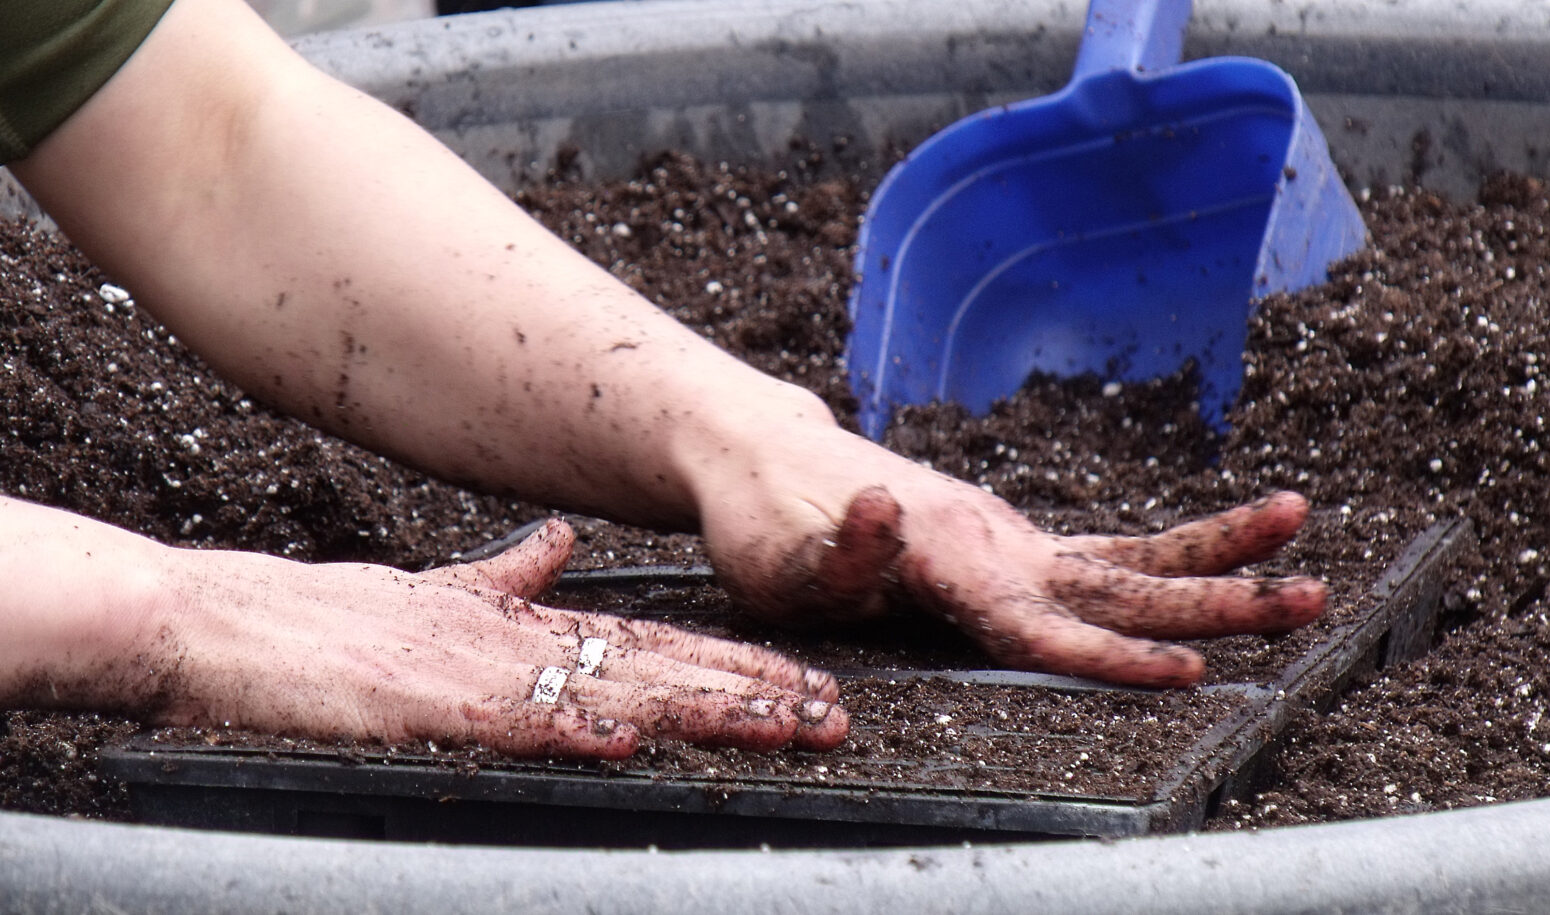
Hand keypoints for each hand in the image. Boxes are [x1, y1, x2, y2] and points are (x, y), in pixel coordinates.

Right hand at [135, 520, 846, 757]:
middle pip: (661, 667)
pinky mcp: (426, 702)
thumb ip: (506, 576)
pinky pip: (514, 720)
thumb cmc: (329, 624)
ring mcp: (479, 671)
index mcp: (528, 626)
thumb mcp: (437, 595)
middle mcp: (521, 642)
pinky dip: (574, 727)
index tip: (804, 682)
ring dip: (702, 710)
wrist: (225, 624)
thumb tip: (558, 543)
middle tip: (835, 711)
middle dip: (752, 692)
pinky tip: (633, 738)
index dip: (734, 665)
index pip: (656, 645)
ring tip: (781, 726)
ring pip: (615, 689)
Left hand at [700, 426, 1325, 686]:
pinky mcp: (1013, 546)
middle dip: (1214, 599)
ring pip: (1128, 558)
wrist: (772, 459)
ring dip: (1218, 557)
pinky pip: (1104, 554)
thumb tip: (888, 508)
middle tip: (1310, 597)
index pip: (1036, 623)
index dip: (1107, 654)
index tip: (1185, 670)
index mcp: (945, 560)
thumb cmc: (770, 524)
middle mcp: (995, 545)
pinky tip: (1236, 553)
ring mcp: (1010, 541)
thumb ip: (837, 554)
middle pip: (1117, 584)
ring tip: (1305, 536)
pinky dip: (1174, 553)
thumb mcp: (779, 557)